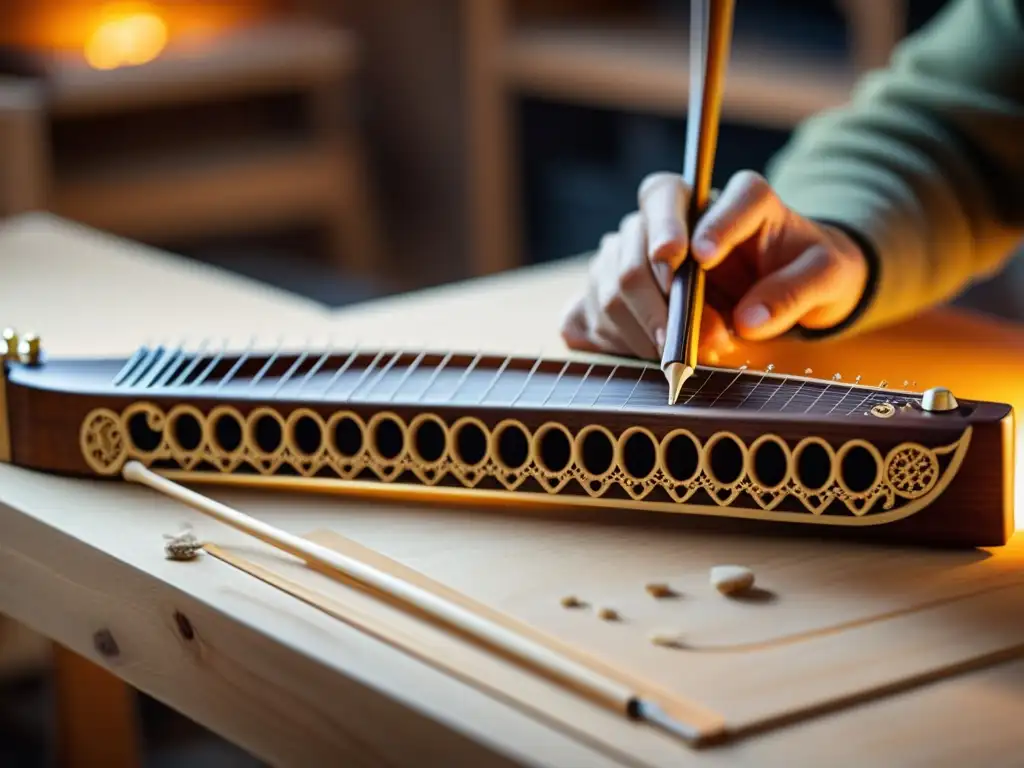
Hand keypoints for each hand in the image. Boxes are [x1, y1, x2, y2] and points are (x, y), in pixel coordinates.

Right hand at [560, 170, 869, 361]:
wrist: (785, 284)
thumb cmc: (806, 270)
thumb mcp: (827, 277)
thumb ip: (795, 293)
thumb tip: (749, 320)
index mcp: (731, 198)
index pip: (687, 194)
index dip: (688, 223)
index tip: (700, 256)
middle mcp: (676, 213)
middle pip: (637, 240)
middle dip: (659, 297)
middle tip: (681, 340)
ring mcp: (641, 247)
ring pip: (611, 280)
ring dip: (640, 326)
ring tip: (677, 356)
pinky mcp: (619, 283)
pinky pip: (592, 309)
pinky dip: (615, 337)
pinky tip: (647, 352)